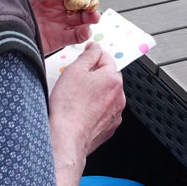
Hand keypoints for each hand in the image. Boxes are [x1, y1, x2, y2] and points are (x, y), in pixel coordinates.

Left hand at [22, 0, 96, 54]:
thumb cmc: (8, 6)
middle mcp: (55, 4)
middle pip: (80, 1)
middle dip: (89, 3)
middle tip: (92, 6)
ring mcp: (57, 21)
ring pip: (81, 18)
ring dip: (90, 17)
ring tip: (92, 17)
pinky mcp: (57, 38)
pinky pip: (75, 36)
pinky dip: (83, 34)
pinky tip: (84, 31)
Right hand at [48, 42, 123, 163]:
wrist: (67, 137)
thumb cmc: (69, 106)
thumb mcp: (74, 70)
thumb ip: (88, 55)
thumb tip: (95, 48)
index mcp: (113, 79)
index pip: (106, 58)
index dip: (92, 55)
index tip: (84, 56)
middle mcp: (119, 96)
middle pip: (106, 77)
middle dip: (92, 76)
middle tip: (75, 81)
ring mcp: (115, 113)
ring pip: (105, 96)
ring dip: (94, 94)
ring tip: (75, 99)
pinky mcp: (109, 128)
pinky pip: (103, 112)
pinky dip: (94, 110)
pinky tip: (80, 112)